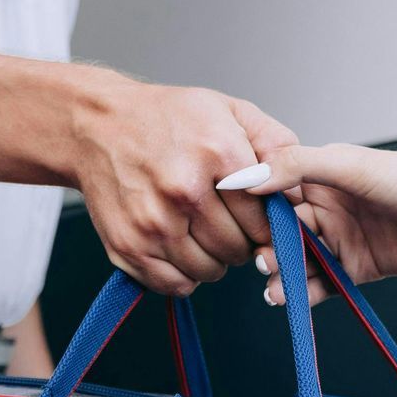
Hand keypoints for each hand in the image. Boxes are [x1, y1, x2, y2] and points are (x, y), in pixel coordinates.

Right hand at [71, 76, 296, 295]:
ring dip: (213, 260)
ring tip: (201, 231)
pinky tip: (180, 247)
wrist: (96, 126)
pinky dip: (184, 275)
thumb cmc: (166, 118)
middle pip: (239, 248)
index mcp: (216, 152)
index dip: (267, 224)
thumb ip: (274, 144)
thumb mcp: (228, 111)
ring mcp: (154, 222)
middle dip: (241, 241)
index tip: (257, 218)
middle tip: (226, 222)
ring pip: (211, 271)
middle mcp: (184, 189)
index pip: (264, 217)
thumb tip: (299, 192)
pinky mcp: (129, 247)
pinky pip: (176, 285)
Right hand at [221, 143, 396, 304]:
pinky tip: (291, 297)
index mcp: (324, 174)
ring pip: (297, 259)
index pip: (276, 188)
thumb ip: (297, 167)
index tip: (240, 218)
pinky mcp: (354, 269)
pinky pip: (319, 283)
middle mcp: (329, 206)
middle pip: (282, 229)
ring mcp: (340, 239)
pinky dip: (303, 292)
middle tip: (263, 258)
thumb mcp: (350, 165)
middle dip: (269, 245)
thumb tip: (249, 177)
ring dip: (282, 272)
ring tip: (275, 284)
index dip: (257, 205)